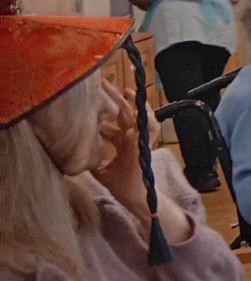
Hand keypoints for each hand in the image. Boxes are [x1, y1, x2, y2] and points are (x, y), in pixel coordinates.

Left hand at [95, 82, 148, 224]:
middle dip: (113, 98)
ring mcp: (139, 139)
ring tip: (125, 91)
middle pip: (123, 113)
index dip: (101, 113)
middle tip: (103, 84)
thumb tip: (71, 154)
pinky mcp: (144, 143)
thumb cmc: (120, 185)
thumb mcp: (99, 169)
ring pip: (138, 115)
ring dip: (133, 102)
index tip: (90, 102)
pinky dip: (147, 117)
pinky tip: (141, 108)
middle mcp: (131, 137)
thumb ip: (91, 159)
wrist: (135, 197)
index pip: (111, 123)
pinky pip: (150, 127)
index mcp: (122, 142)